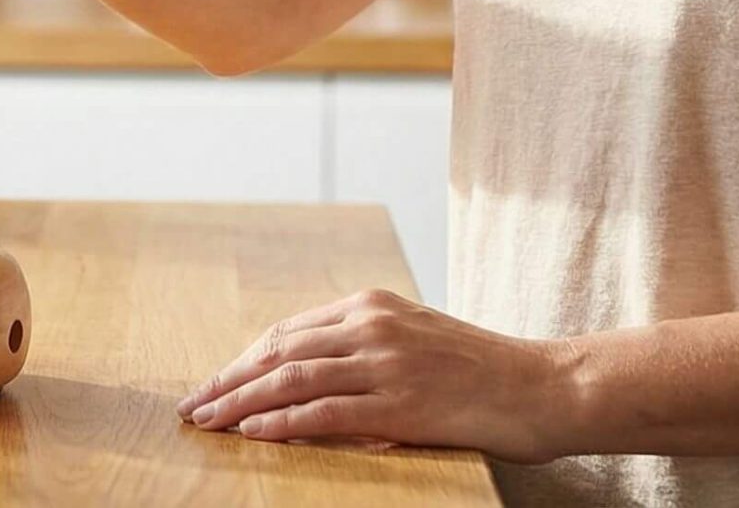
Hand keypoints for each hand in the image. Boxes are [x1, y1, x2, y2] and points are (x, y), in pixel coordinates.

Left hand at [174, 288, 582, 463]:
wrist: (546, 385)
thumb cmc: (483, 370)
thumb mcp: (417, 340)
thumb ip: (367, 348)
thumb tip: (313, 377)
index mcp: (372, 305)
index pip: (288, 332)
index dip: (245, 360)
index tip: (215, 382)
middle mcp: (372, 325)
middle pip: (278, 351)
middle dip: (228, 379)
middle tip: (192, 405)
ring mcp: (385, 362)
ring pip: (291, 379)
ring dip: (239, 401)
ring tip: (207, 421)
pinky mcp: (400, 402)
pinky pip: (324, 412)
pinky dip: (281, 423)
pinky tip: (252, 433)